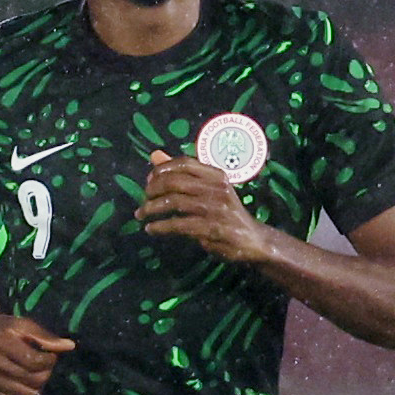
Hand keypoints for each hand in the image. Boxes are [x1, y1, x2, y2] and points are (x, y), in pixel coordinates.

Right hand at [0, 316, 73, 394]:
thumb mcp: (15, 324)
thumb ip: (42, 335)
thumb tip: (69, 346)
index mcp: (3, 342)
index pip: (35, 361)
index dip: (50, 361)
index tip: (50, 356)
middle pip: (32, 379)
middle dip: (46, 375)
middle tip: (45, 368)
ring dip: (38, 389)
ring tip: (38, 379)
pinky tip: (30, 394)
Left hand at [135, 150, 273, 263]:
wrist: (253, 239)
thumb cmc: (226, 212)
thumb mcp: (208, 189)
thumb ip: (182, 173)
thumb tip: (155, 155)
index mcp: (217, 175)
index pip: (184, 163)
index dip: (162, 170)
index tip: (149, 180)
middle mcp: (217, 188)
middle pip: (175, 182)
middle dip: (153, 190)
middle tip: (143, 199)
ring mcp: (215, 209)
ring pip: (174, 202)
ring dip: (152, 209)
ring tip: (141, 214)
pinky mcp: (211, 229)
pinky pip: (178, 225)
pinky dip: (160, 226)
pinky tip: (151, 229)